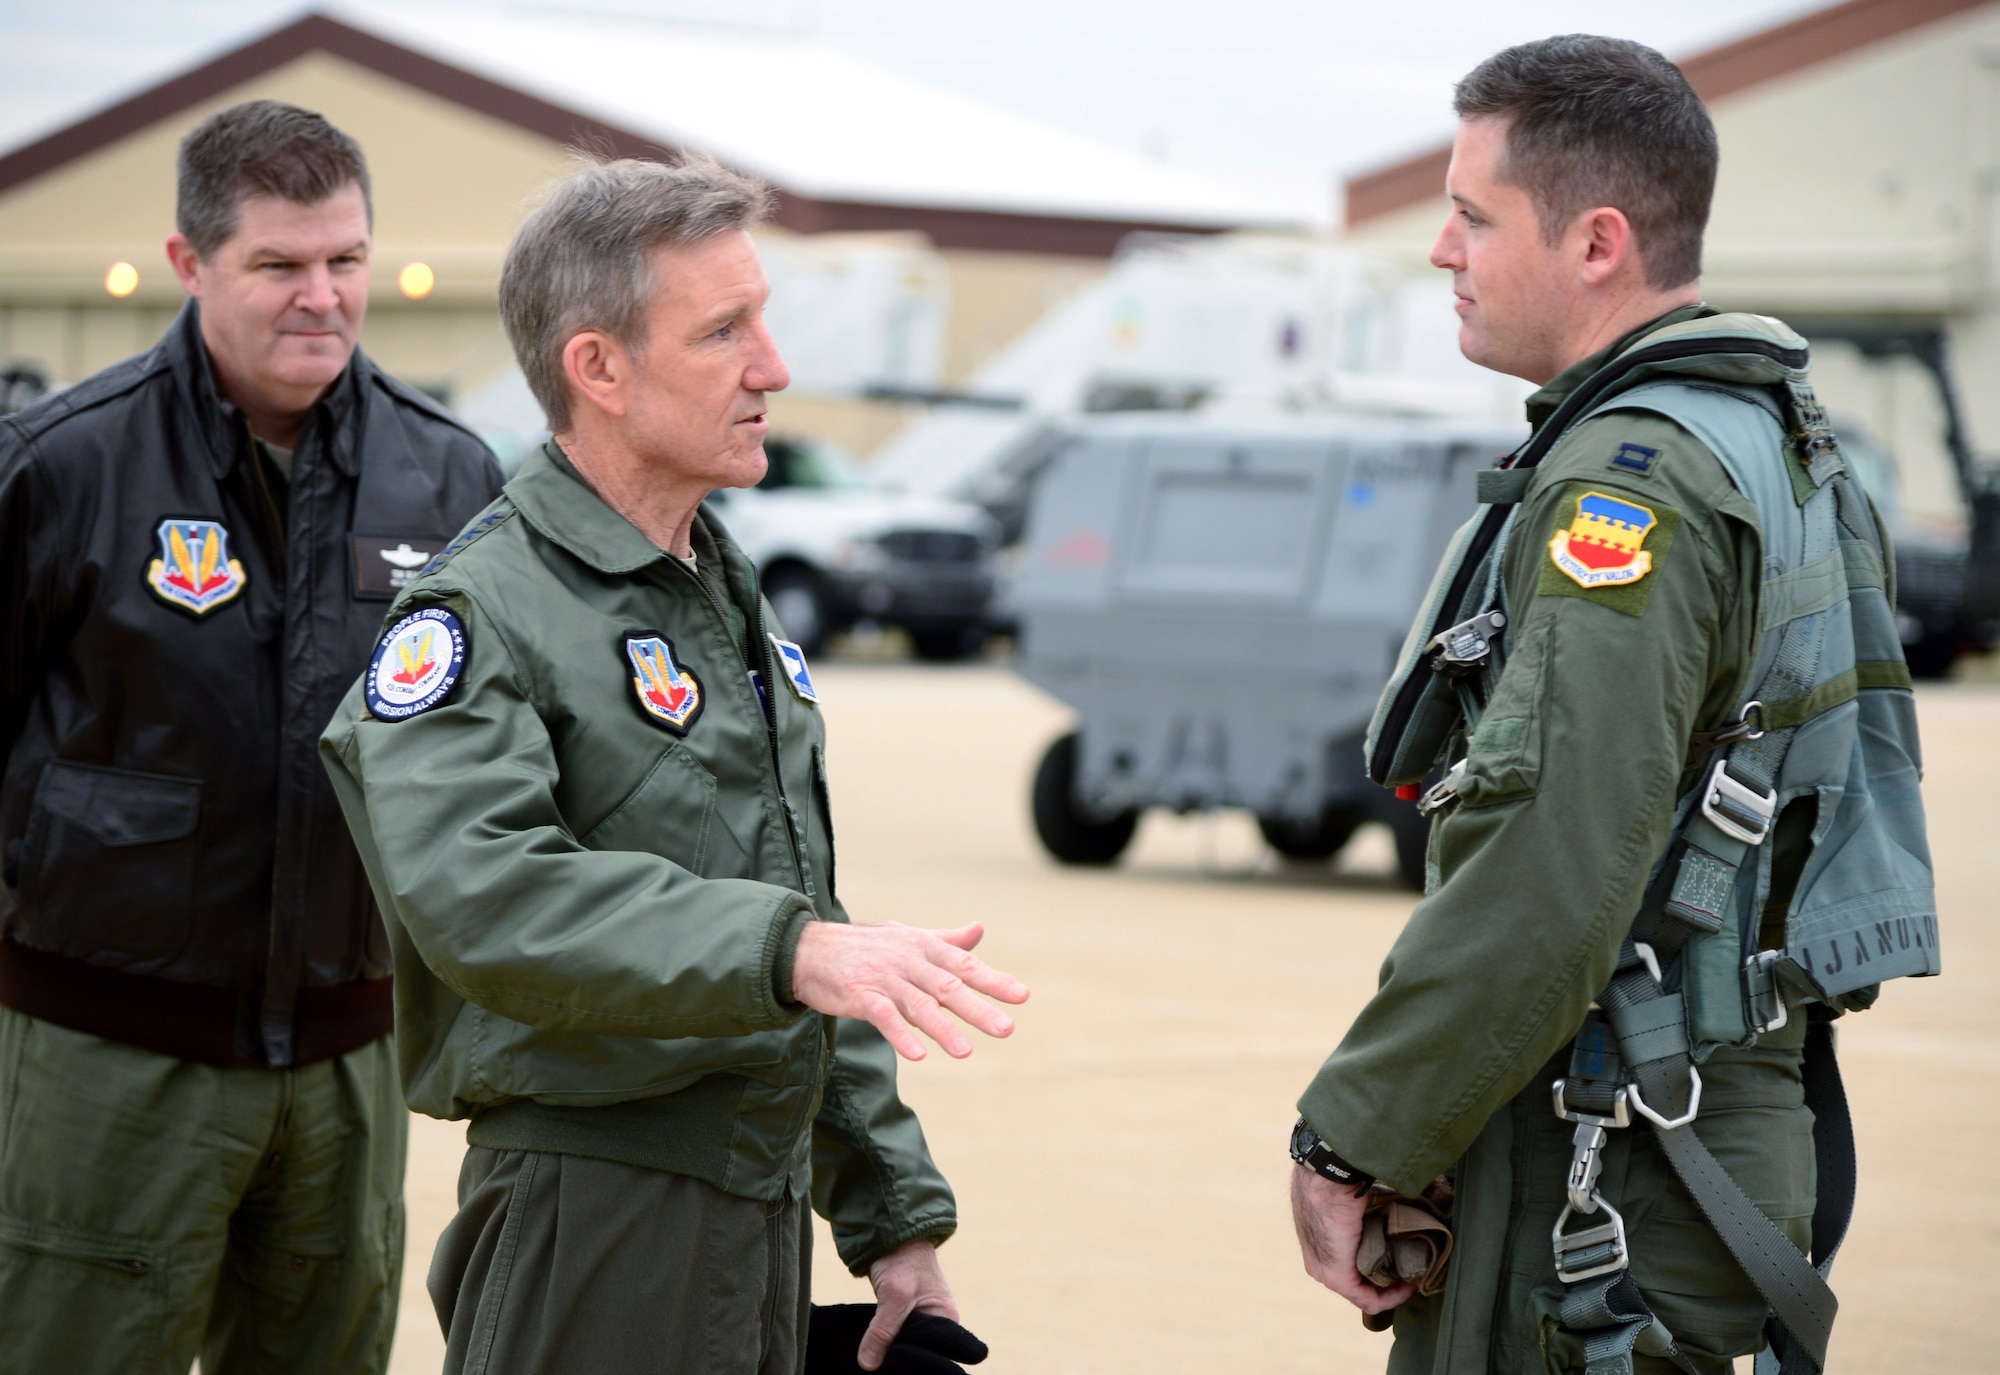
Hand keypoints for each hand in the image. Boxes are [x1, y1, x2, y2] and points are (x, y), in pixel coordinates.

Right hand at [791, 920, 1027, 1060]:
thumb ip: (946, 940)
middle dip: (978, 1008)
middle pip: (948, 986)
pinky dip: (900, 1035)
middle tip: (1006, 1028)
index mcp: (924, 946)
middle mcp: (908, 960)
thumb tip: (979, 929)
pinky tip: (918, 1055)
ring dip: (943, 1029)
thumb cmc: (866, 945)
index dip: (994, 980)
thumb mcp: (909, 937)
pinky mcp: (859, 994)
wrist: (809, 948)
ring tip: (966, 1052)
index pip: (965, 965)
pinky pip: (883, 1016)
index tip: (1022, 996)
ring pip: (918, 1004)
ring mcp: (883, 977)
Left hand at [861, 1240, 963, 1369]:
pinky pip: (896, 1336)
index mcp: (947, 1320)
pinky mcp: (906, 1314)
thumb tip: (867, 1365)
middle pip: (918, 1352)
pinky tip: (871, 1349)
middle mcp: (939, 1322)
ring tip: (872, 1359)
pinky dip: (884, 1342)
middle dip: (899, 1359)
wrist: (893, 1233)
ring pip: (904, 1345)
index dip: (911, 1364)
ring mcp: (922, 1318)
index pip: (933, 1355)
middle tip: (876, 1365)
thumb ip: (882, 1331)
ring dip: (889, 1352)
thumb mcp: (893, 1296)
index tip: (889, 1368)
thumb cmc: (902, 1260)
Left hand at [1292, 1164, 1416, 1315]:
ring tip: (1413, 1278)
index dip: (1380, 1271)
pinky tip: (1409, 1286)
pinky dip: (1392, 1297)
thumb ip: (1364, 1218)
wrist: (1327, 1179)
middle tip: (1411, 1272)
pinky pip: (1369, 1301)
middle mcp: (1319, 1263)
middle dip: (1388, 1282)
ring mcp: (1326, 1273)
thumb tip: (1390, 1213)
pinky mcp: (1338, 1278)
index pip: (1352, 1269)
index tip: (1401, 1263)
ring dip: (1393, 1291)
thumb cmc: (1338, 1182)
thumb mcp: (1351, 1205)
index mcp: (1318, 1245)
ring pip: (1365, 1295)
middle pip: (1360, 1284)